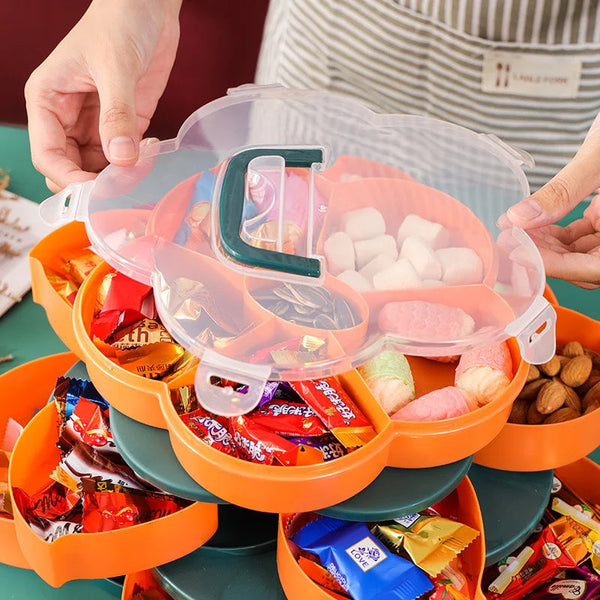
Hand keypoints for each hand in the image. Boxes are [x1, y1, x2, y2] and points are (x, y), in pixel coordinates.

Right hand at [25, 0, 181, 191]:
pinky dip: (137, 165)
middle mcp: (69, 118)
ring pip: (99, 169)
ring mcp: (97, 124)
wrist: (148, 7)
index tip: (96, 191)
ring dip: (120, 177)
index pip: (48, 155)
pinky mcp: (125, 125)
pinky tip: (151, 152)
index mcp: (48, 101)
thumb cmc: (118, 22)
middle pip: (72, 169)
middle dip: (94, 184)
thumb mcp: (115, 67)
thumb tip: (121, 159)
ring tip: (143, 167)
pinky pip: (125, 158)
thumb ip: (117, 114)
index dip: (69, 179)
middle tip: (124, 188)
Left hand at [501, 113, 599, 288]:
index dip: (557, 266)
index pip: (594, 267)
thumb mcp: (599, 158)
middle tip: (511, 239)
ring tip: (516, 229)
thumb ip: (562, 191)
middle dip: (547, 255)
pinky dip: (556, 233)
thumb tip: (519, 216)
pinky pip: (581, 237)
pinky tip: (533, 222)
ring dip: (547, 245)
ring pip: (581, 253)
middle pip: (585, 265)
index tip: (521, 254)